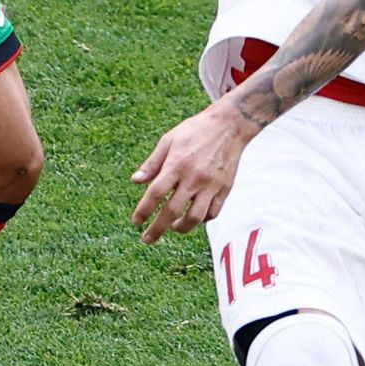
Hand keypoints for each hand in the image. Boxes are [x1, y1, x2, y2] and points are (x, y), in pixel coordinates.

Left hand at [131, 100, 257, 242]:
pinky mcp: (225, 189)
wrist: (229, 125)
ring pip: (195, 218)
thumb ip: (152, 163)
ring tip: (172, 227)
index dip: (143, 210)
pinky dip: (202, 220)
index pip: (155, 193)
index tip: (136, 222)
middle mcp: (194, 178)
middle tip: (147, 239)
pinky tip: (193, 217)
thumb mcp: (168, 140)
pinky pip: (213, 213)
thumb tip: (135, 181)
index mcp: (177, 164)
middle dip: (157, 229)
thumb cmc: (195, 131)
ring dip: (181, 228)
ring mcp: (211, 185)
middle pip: (173, 211)